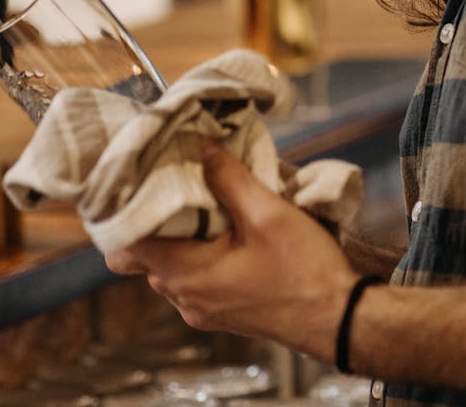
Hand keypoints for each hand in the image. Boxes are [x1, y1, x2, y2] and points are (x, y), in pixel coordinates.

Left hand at [105, 141, 357, 359]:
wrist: (339, 319)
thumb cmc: (304, 270)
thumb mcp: (267, 212)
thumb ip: (227, 177)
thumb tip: (199, 145)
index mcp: (186, 274)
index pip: (127, 241)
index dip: (126, 206)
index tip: (138, 175)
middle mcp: (185, 297)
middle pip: (142, 254)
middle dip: (150, 216)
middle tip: (167, 179)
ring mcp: (202, 308)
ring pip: (166, 265)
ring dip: (176, 233)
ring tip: (197, 196)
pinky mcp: (221, 310)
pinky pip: (190, 276)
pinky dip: (194, 249)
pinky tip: (221, 225)